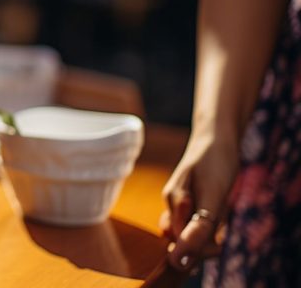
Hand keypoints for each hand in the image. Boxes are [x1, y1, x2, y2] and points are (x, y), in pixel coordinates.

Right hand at [159, 131, 238, 270]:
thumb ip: (198, 228)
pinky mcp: (187, 197)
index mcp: (173, 201)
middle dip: (202, 241)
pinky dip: (206, 222)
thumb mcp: (213, 197)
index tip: (220, 245)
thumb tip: (180, 262)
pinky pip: (192, 219)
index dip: (201, 249)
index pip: (181, 241)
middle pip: (182, 237)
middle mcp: (171, 201)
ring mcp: (177, 199)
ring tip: (221, 216)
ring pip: (188, 229)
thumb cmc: (215, 161)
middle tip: (222, 231)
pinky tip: (216, 213)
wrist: (218, 133)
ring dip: (206, 231)